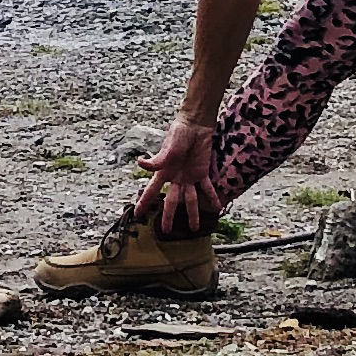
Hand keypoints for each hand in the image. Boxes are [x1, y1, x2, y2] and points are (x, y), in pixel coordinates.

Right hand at [136, 115, 223, 234]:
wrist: (196, 125)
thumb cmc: (178, 133)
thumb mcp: (167, 148)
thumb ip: (157, 160)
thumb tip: (140, 163)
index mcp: (164, 172)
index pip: (152, 191)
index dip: (144, 203)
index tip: (137, 214)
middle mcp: (176, 178)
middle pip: (171, 201)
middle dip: (168, 216)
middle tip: (166, 231)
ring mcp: (189, 177)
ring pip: (190, 199)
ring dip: (192, 213)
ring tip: (193, 228)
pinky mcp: (202, 172)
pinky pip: (207, 188)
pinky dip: (212, 197)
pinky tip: (218, 207)